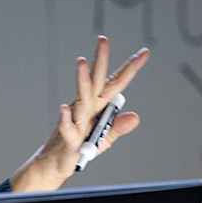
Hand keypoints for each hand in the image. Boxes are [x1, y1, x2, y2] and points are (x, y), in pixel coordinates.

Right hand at [10, 36, 148, 191]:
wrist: (57, 162)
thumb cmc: (81, 147)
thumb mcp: (105, 139)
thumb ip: (117, 127)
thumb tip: (135, 117)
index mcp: (98, 105)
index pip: (116, 83)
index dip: (130, 68)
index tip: (144, 52)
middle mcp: (88, 107)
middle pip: (96, 81)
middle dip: (100, 60)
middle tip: (103, 40)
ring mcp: (77, 119)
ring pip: (82, 97)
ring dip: (82, 80)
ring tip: (81, 62)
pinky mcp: (69, 137)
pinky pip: (68, 127)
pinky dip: (66, 119)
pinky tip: (64, 109)